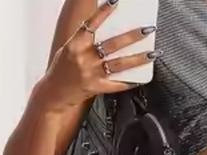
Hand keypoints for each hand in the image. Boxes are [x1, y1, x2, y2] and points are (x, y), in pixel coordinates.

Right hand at [39, 2, 156, 110]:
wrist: (54, 93)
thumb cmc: (62, 69)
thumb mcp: (69, 49)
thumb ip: (85, 40)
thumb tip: (104, 29)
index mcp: (75, 45)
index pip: (91, 24)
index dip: (103, 12)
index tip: (116, 2)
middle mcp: (84, 58)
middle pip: (112, 44)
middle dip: (132, 36)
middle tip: (147, 29)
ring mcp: (91, 74)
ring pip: (119, 64)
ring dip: (138, 58)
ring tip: (152, 53)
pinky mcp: (96, 88)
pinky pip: (117, 85)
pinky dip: (129, 82)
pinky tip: (141, 79)